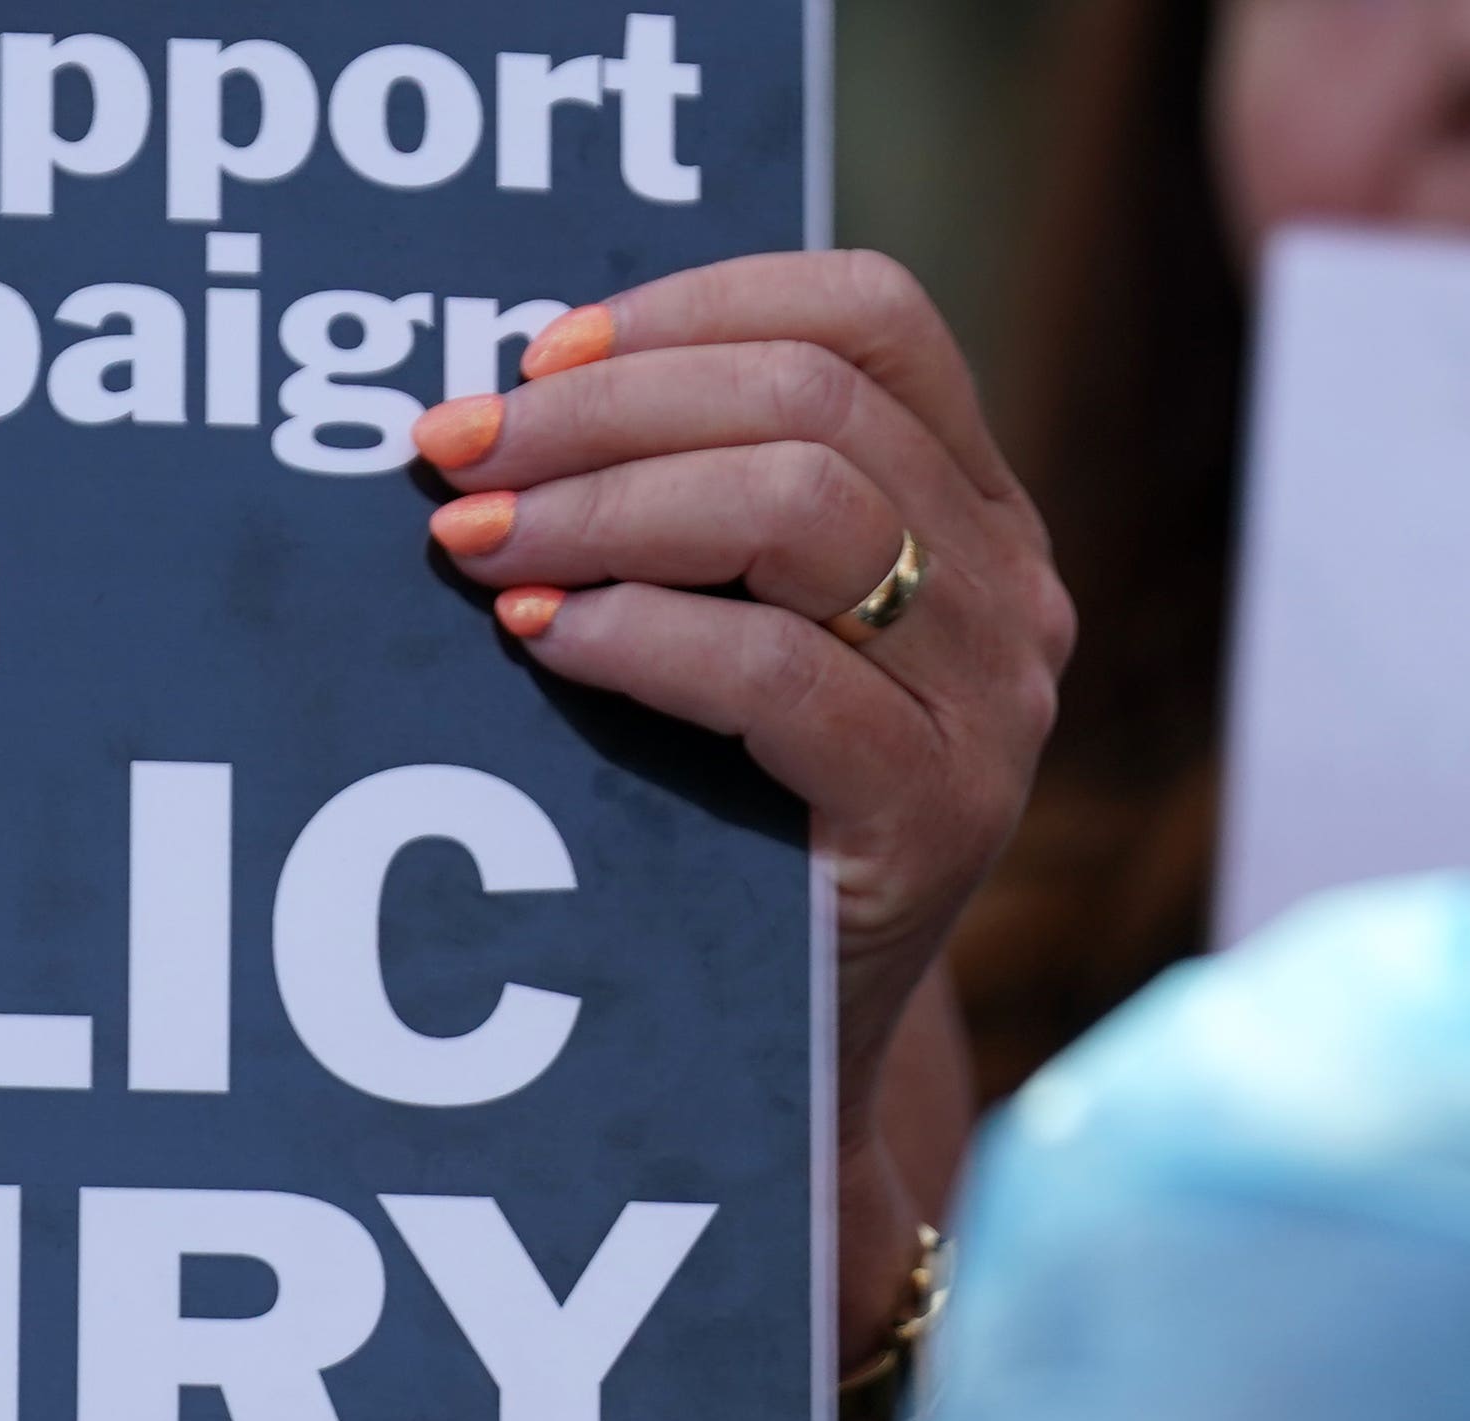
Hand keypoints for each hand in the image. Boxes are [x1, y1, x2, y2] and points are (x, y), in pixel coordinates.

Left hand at [410, 252, 1072, 1362]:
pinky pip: (781, 670)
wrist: (792, 1068)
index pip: (874, 314)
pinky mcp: (940, 818)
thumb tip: (504, 391)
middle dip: (606, 409)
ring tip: (475, 543)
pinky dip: (643, 632)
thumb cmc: (728, 826)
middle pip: (817, 401)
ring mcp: (996, 708)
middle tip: (454, 450)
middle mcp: (1015, 595)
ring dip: (606, 506)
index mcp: (978, 512)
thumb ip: (693, 508)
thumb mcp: (733, 636)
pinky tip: (543, 638)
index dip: (697, 304)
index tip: (537, 352)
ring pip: (803, 510)